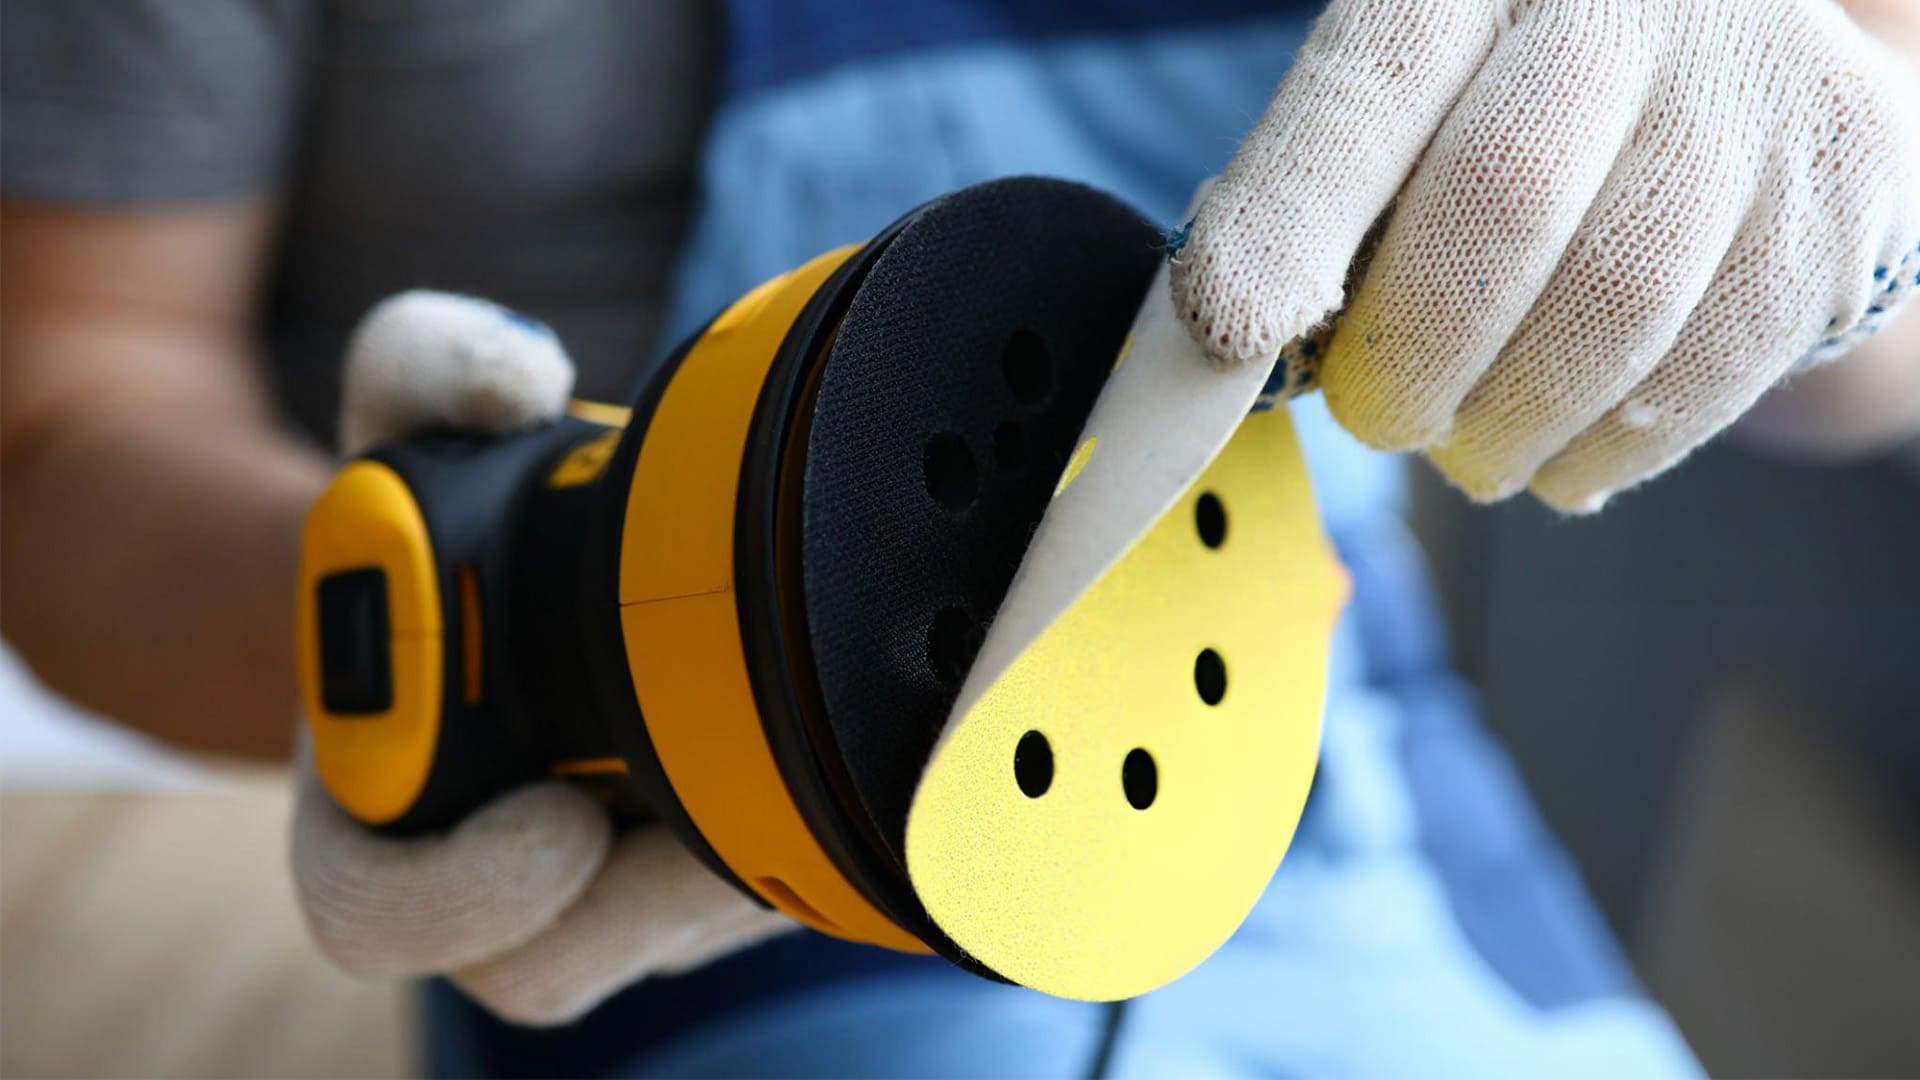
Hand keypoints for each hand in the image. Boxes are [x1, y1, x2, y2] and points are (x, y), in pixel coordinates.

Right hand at [292, 292, 790, 1024]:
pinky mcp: (688, 873)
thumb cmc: (448, 512)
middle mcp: (474, 867)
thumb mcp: (414, 412)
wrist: (495, 581)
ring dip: (744, 873)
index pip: (378, 910)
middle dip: (649, 900)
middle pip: (549, 959)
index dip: (459, 896)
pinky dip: (801, 835)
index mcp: (366, 797)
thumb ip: (427, 362)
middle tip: (726, 822)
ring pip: (667, 940)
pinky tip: (839, 749)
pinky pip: (747, 897)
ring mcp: (588, 884)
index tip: (560, 820)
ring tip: (807, 766)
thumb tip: (516, 378)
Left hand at [1170, 0, 1919, 510]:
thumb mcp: (1402, 108)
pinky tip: (1564, 455)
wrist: (1722, 64)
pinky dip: (1611, 447)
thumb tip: (1221, 350)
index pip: (1368, 90)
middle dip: (1412, 364)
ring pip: (1615, 310)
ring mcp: (1757, 86)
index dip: (1290, 218)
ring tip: (1470, 446)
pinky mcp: (1844, 186)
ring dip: (1511, 428)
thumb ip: (1313, 203)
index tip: (1228, 331)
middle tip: (1380, 421)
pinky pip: (1713, 367)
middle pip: (1502, 208)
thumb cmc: (1509, 107)